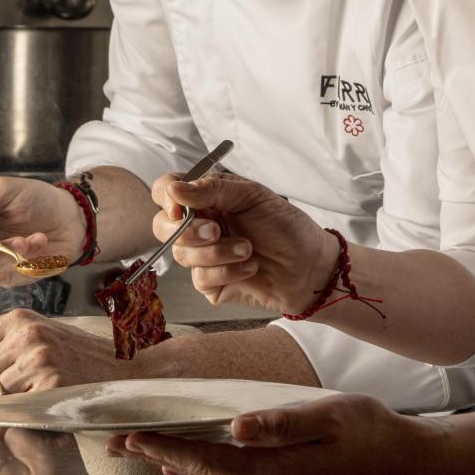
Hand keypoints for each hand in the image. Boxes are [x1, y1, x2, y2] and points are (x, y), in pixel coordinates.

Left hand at [0, 309, 123, 412]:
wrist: (128, 369)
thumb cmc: (80, 361)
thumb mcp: (38, 343)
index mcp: (18, 319)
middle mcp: (26, 333)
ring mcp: (38, 356)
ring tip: (22, 408)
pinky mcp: (51, 381)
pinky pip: (10, 410)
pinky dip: (13, 419)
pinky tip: (34, 413)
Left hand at [111, 393, 442, 474]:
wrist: (398, 453)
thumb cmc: (366, 428)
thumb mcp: (326, 415)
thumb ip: (280, 422)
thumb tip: (237, 426)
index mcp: (274, 469)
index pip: (207, 459)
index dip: (168, 448)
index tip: (133, 437)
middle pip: (201, 473)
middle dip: (158, 457)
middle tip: (117, 446)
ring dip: (175, 466)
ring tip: (141, 457)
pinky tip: (191, 474)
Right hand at [149, 172, 335, 314]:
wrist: (310, 266)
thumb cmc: (286, 226)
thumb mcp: (252, 196)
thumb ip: (212, 190)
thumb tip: (174, 190)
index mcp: (207, 199)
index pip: (167, 191)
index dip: (166, 198)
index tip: (178, 208)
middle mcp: (200, 225)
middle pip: (163, 227)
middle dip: (188, 232)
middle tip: (216, 231)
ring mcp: (204, 256)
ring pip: (182, 256)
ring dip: (218, 253)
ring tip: (249, 250)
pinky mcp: (212, 284)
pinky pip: (201, 279)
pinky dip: (228, 273)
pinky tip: (251, 268)